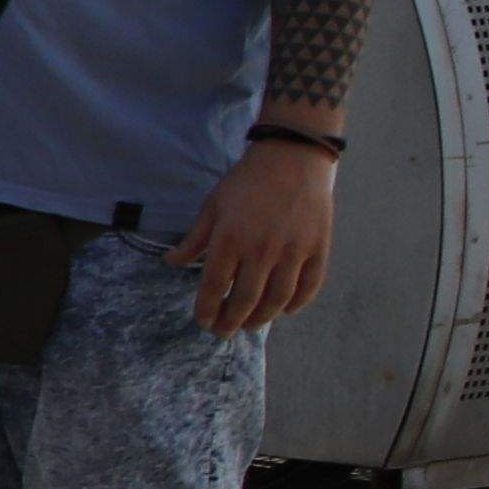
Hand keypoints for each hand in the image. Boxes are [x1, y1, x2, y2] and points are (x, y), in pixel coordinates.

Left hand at [174, 135, 336, 331]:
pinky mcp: (318, 248)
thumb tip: (171, 263)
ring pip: (277, 299)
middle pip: (245, 300)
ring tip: (250, 325)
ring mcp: (293, 251)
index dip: (207, 310)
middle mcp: (261, 250)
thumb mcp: (212, 206)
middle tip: (224, 331)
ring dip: (262, 318)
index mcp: (230, 240)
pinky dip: (297, 303)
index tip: (203, 321)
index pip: (215, 287)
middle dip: (231, 322)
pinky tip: (284, 310)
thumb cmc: (246, 182)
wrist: (292, 158)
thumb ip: (194, 239)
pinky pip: (309, 285)